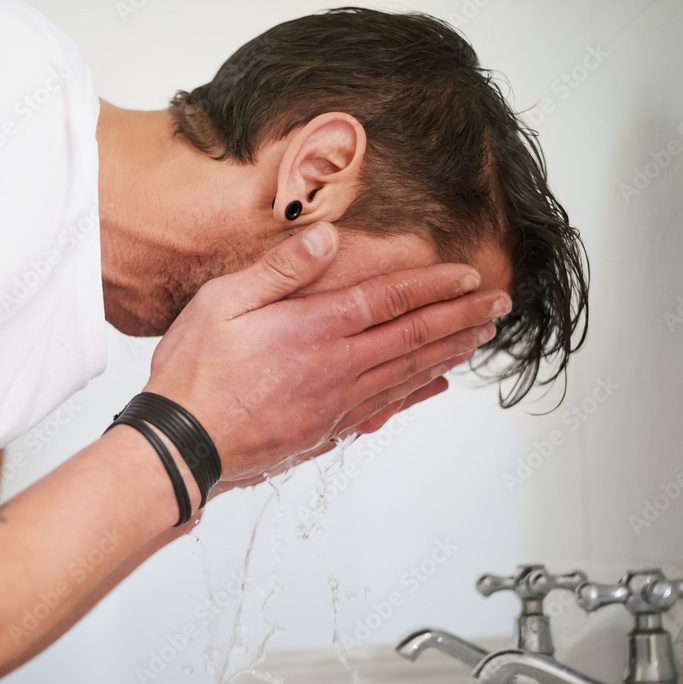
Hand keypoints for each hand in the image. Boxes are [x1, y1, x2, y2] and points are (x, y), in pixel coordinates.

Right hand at [145, 222, 508, 481]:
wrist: (184, 444)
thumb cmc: (196, 372)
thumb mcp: (224, 303)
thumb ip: (280, 271)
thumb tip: (328, 239)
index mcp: (316, 329)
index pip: (391, 299)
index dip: (435, 285)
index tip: (470, 275)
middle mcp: (338, 367)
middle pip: (414, 337)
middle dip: (461, 317)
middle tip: (498, 306)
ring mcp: (337, 402)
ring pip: (409, 372)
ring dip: (450, 352)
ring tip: (480, 338)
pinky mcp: (327, 428)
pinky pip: (388, 406)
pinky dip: (419, 392)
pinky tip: (435, 386)